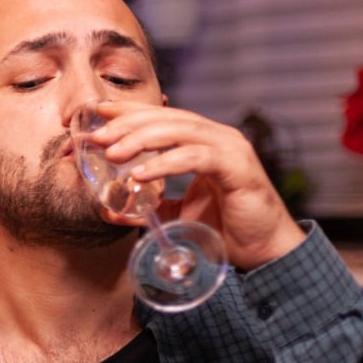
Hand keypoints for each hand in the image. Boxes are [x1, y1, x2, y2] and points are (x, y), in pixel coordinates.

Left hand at [91, 101, 305, 270]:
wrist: (264, 251)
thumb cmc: (225, 227)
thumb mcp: (176, 215)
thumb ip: (148, 207)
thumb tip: (108, 209)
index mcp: (203, 142)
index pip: (163, 117)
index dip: (130, 111)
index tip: (98, 112)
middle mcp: (217, 139)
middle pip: (168, 118)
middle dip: (129, 123)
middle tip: (98, 136)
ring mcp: (230, 150)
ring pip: (180, 132)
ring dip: (142, 139)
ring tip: (112, 153)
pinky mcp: (238, 168)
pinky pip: (196, 158)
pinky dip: (165, 163)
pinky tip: (140, 174)